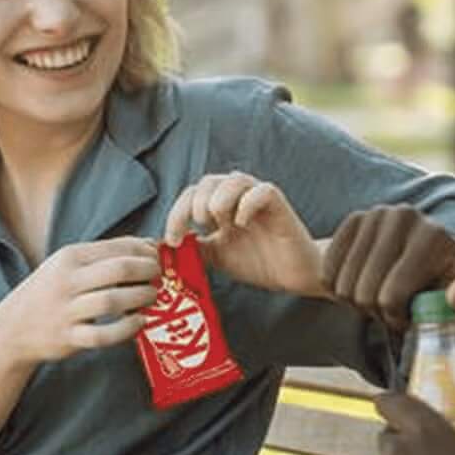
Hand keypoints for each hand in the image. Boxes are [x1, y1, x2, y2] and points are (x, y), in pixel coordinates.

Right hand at [0, 236, 159, 366]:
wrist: (12, 328)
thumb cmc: (50, 292)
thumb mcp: (69, 265)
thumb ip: (106, 254)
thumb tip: (149, 245)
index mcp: (69, 257)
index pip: (117, 247)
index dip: (145, 252)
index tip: (158, 258)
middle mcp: (66, 281)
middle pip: (119, 270)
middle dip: (148, 271)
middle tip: (159, 277)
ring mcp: (66, 310)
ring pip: (113, 300)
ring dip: (141, 297)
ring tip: (152, 297)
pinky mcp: (68, 338)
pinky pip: (103, 334)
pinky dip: (127, 329)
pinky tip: (139, 322)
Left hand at [165, 172, 322, 297]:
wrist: (294, 275)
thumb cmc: (259, 262)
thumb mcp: (217, 256)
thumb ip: (194, 248)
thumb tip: (160, 248)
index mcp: (221, 206)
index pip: (191, 194)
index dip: (176, 213)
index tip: (171, 240)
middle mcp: (238, 197)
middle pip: (207, 182)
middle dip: (195, 204)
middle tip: (198, 228)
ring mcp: (258, 198)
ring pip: (233, 180)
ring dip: (218, 199)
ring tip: (217, 221)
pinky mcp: (278, 204)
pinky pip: (261, 191)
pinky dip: (247, 204)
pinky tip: (241, 223)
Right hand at [324, 206, 454, 330]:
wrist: (448, 261)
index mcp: (432, 236)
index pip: (390, 297)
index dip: (398, 319)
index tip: (414, 317)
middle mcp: (401, 216)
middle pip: (363, 292)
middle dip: (377, 313)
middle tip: (396, 310)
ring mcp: (374, 214)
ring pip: (342, 285)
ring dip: (359, 303)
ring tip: (383, 298)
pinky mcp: (354, 220)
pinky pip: (326, 271)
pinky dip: (339, 290)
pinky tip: (363, 286)